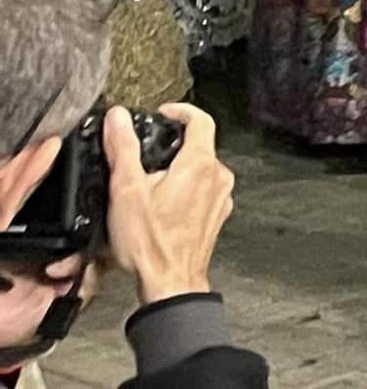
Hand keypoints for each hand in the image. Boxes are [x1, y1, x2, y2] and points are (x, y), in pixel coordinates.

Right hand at [102, 104, 234, 305]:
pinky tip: (164, 206)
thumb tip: (117, 118)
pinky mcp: (217, 216)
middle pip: (200, 145)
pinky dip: (186, 190)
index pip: (201, 119)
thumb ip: (123, 148)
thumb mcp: (126, 190)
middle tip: (147, 154)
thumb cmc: (150, 243)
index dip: (181, 111)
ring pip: (202, 170)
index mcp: (201, 164)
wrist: (170, 283)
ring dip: (180, 169)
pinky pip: (204, 191)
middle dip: (174, 145)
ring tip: (151, 184)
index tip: (164, 113)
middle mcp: (218, 177)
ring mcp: (221, 198)